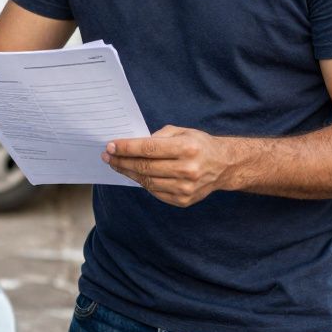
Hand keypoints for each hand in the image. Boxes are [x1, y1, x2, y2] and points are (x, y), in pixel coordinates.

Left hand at [102, 125, 233, 207]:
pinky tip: (135, 174)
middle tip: (108, 156)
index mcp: (187, 148)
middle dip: (122, 161)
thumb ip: (158, 136)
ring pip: (147, 181)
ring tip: (117, 165)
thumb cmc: (199, 145)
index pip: (148, 149)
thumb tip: (132, 145)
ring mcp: (185, 188)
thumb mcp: (182, 131)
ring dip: (128, 172)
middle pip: (144, 166)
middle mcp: (187, 169)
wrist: (224, 166)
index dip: (126, 148)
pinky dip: (142, 182)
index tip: (110, 146)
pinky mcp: (183, 200)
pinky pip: (155, 191)